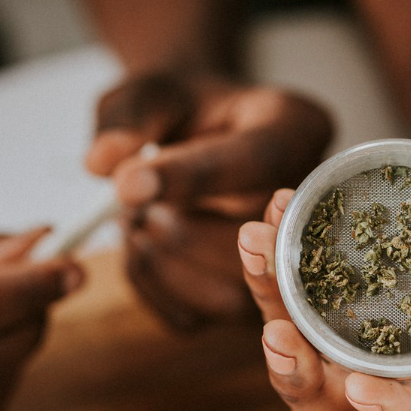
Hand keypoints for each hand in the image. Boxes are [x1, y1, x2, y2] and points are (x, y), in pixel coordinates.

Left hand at [86, 72, 332, 328]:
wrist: (197, 132)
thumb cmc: (178, 107)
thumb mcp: (151, 91)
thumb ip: (130, 118)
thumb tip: (103, 164)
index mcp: (294, 128)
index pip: (258, 161)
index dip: (191, 177)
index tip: (126, 184)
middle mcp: (307, 200)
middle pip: (260, 245)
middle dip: (179, 233)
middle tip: (130, 207)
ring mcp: (285, 258)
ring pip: (233, 297)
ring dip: (166, 265)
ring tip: (136, 225)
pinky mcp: (247, 297)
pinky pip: (199, 318)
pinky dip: (154, 288)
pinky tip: (142, 249)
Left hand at [237, 97, 410, 410]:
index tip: (361, 388)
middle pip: (345, 398)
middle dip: (302, 378)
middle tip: (276, 332)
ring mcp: (386, 305)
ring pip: (308, 342)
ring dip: (271, 307)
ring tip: (255, 244)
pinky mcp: (360, 263)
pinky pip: (304, 281)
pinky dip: (279, 256)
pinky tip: (272, 208)